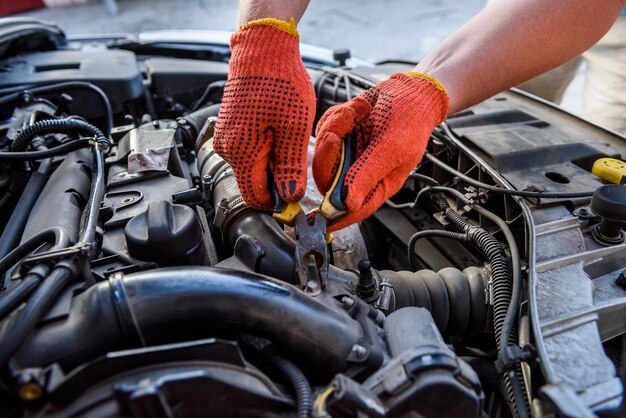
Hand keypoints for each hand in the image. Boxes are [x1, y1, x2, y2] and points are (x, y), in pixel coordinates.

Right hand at [214, 18, 314, 208]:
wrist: (262, 49)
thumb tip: (289, 197)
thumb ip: (291, 167)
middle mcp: (227, 149)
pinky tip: (281, 133)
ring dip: (274, 164)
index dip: (278, 203)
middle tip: (300, 162)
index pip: (256, 197)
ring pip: (253, 168)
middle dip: (278, 181)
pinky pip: (249, 152)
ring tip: (291, 141)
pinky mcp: (231, 129)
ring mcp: (227, 138)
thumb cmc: (279, 82)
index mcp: (241, 153)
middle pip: (254, 183)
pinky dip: (267, 150)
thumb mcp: (294, 128)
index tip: (297, 197)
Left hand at [313, 73, 448, 230]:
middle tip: (334, 135)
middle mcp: (360, 172)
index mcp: (378, 184)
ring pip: (324, 152)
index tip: (315, 220)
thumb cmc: (410, 119)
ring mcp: (349, 154)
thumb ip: (368, 175)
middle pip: (329, 179)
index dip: (334, 217)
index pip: (353, 208)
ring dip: (334, 129)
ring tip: (355, 113)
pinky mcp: (341, 136)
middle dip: (328, 156)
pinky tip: (356, 110)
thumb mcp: (391, 148)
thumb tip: (348, 204)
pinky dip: (336, 118)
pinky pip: (324, 131)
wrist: (410, 89)